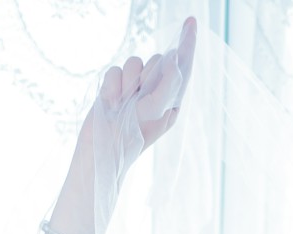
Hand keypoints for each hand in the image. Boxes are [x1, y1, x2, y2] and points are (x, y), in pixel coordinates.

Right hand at [81, 17, 196, 181]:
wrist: (101, 152)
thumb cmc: (132, 138)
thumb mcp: (154, 112)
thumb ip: (166, 84)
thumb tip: (174, 59)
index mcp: (170, 101)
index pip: (182, 67)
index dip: (186, 43)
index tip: (191, 22)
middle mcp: (154, 93)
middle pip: (156, 61)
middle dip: (147, 74)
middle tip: (139, 98)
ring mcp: (134, 90)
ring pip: (134, 63)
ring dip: (127, 82)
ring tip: (122, 105)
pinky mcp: (115, 88)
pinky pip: (115, 70)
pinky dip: (112, 86)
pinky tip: (111, 104)